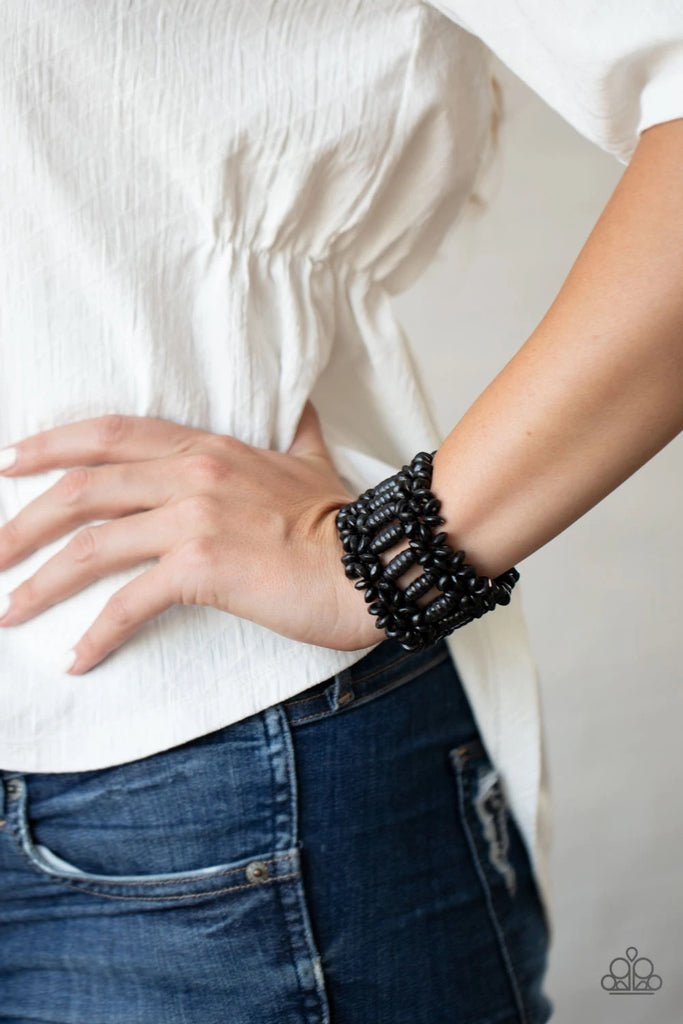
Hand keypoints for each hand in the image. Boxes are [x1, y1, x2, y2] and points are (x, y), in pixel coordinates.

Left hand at [0, 403, 380, 673]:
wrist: (372, 563)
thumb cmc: (341, 519)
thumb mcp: (311, 459)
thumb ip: (295, 427)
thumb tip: (299, 400)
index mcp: (206, 446)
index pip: (109, 434)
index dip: (51, 445)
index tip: (9, 462)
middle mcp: (191, 474)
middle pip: (83, 491)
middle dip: (23, 523)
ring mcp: (193, 518)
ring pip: (92, 545)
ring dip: (41, 580)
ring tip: (9, 609)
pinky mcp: (202, 567)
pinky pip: (130, 601)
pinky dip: (97, 633)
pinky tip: (76, 659)